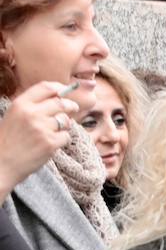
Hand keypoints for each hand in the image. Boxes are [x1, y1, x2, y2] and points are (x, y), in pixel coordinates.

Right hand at [0, 82, 80, 197]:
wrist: (2, 163)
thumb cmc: (9, 140)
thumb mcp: (14, 116)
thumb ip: (33, 106)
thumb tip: (58, 98)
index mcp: (21, 104)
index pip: (46, 87)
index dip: (59, 88)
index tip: (65, 91)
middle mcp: (32, 113)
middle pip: (61, 103)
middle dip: (70, 105)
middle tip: (74, 108)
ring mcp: (42, 128)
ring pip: (65, 120)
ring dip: (64, 125)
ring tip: (53, 132)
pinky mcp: (50, 143)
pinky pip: (66, 136)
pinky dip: (62, 140)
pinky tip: (50, 144)